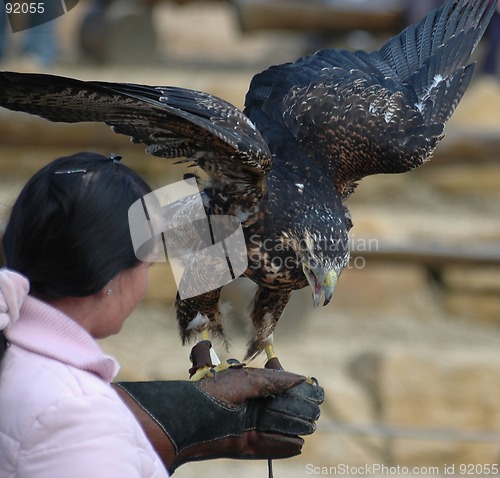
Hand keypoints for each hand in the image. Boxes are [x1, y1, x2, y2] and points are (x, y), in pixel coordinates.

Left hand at [113, 367, 323, 473]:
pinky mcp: (242, 445)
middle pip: (277, 407)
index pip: (274, 384)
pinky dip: (282, 446)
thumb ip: (274, 379)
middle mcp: (247, 405)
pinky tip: (298, 445)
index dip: (290, 383)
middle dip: (295, 408)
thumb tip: (300, 377)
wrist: (188, 417)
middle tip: (314, 409)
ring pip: (274, 426)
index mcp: (246, 385)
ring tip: (311, 426)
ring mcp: (244, 425)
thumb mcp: (248, 380)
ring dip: (293, 427)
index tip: (306, 382)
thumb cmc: (216, 392)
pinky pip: (266, 446)